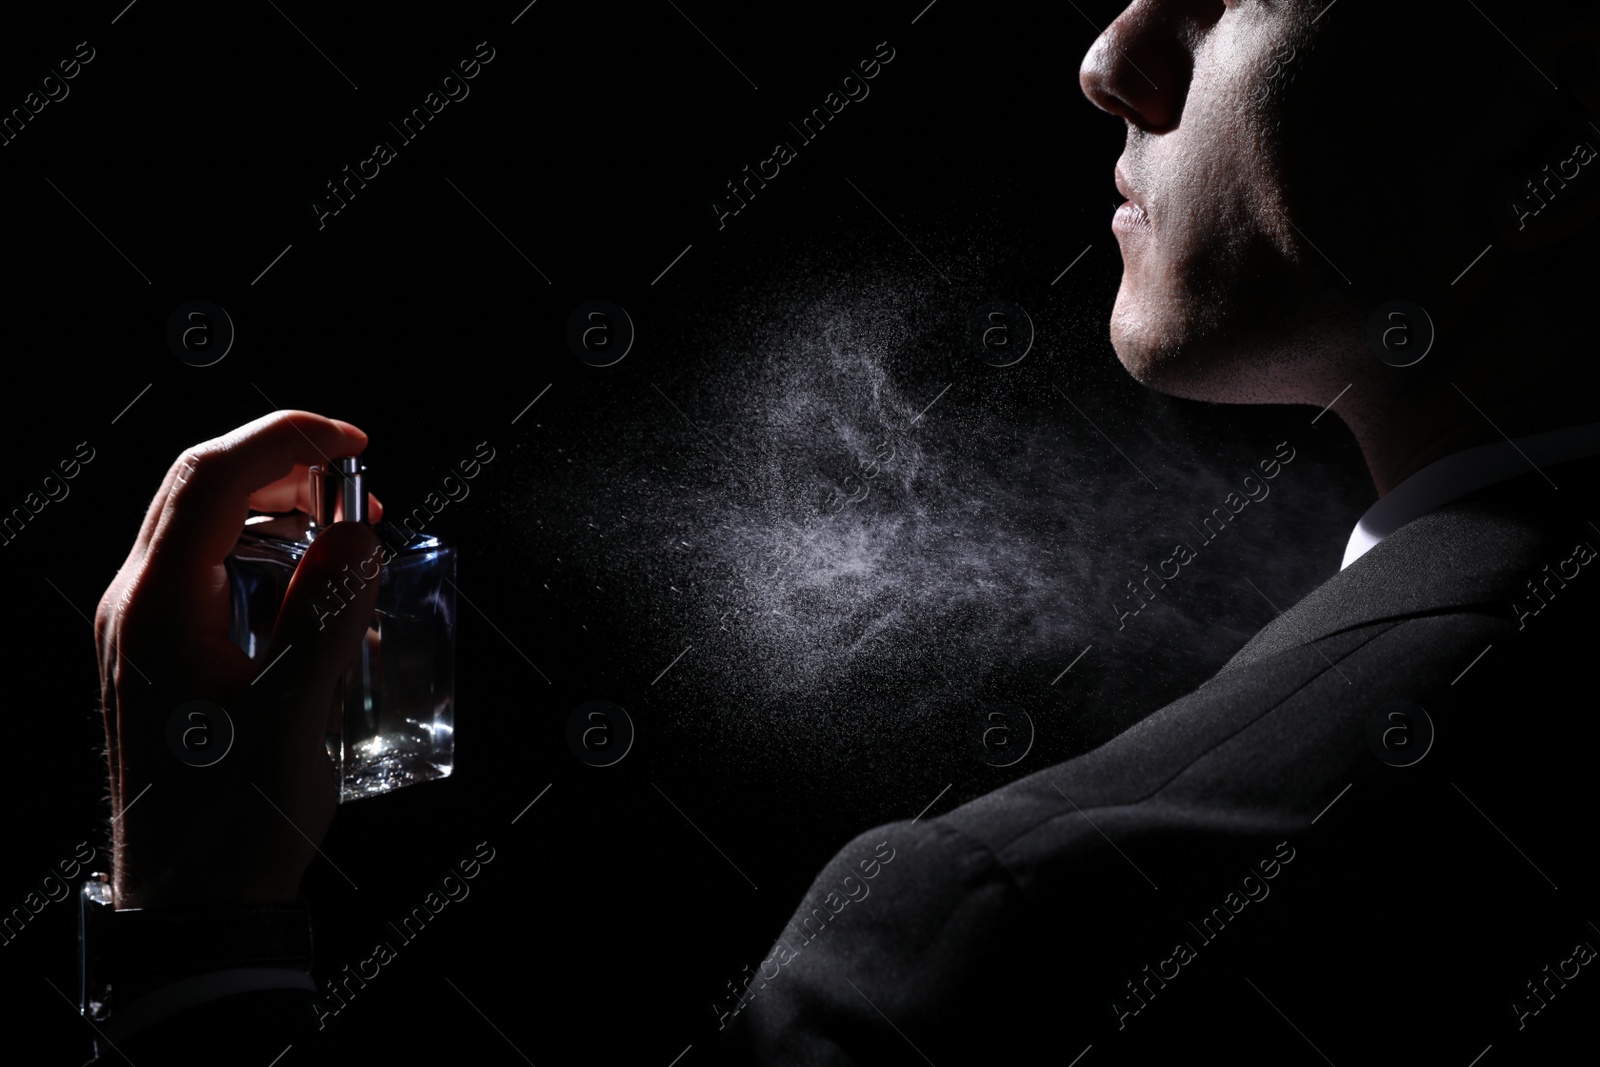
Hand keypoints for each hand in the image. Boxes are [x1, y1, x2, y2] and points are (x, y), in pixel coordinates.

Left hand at [96, 411, 384, 908]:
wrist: (193, 904)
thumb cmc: (235, 821)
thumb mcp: (292, 715)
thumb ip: (323, 613)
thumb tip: (355, 533)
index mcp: (157, 609)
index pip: (213, 478)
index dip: (288, 440)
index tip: (357, 444)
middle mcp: (136, 607)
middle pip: (200, 489)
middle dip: (286, 468)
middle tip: (362, 490)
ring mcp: (141, 632)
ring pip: (201, 525)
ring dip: (276, 509)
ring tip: (345, 535)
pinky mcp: (160, 657)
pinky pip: (206, 571)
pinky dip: (263, 554)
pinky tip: (313, 591)